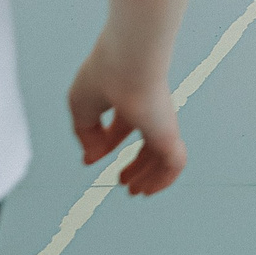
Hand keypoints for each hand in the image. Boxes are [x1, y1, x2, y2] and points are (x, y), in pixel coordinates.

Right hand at [68, 36, 185, 196]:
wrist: (128, 62)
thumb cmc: (103, 75)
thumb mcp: (81, 106)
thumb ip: (85, 134)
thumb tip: (93, 158)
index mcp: (127, 98)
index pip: (121, 125)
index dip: (105, 143)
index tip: (90, 160)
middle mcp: (148, 111)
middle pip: (147, 142)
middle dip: (136, 165)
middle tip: (124, 182)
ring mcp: (161, 123)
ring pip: (163, 156)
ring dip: (149, 177)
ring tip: (136, 192)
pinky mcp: (169, 134)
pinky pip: (174, 164)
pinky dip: (162, 180)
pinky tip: (148, 190)